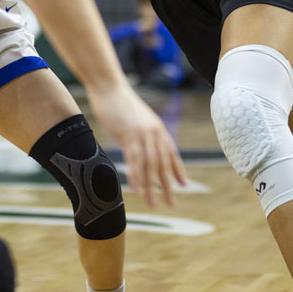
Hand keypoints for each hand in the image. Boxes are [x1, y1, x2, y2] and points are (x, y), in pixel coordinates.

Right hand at [88, 83, 186, 207]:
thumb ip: (142, 134)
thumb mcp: (136, 120)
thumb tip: (140, 148)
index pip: (171, 153)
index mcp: (158, 128)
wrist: (109, 88)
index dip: (177, 169)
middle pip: (163, 163)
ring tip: (153, 203)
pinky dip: (137, 177)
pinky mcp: (129, 135)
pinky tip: (137, 190)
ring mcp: (143, 134)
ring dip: (151, 187)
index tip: (183, 184)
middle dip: (167, 185)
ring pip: (150, 166)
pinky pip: (135, 160)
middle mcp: (154, 133)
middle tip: (171, 203)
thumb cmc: (120, 103)